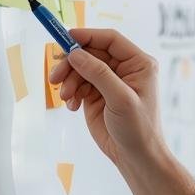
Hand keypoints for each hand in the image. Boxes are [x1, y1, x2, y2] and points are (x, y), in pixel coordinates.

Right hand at [49, 29, 163, 168]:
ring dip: (69, 81)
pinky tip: (72, 106)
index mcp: (138, 63)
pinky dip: (71, 92)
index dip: (87, 36)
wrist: (136, 158)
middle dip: (72, 63)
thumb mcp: (121, 99)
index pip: (110, 40)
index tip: (65, 39)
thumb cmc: (138, 128)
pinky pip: (77, 84)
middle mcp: (124, 69)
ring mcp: (109, 82)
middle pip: (91, 53)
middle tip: (56, 76)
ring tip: (66, 97)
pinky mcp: (96, 95)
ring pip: (81, 69)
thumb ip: (99, 74)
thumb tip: (76, 54)